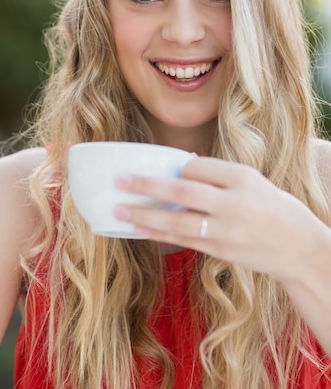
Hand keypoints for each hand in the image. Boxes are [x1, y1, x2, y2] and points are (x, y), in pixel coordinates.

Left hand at [115, 156, 322, 282]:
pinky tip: (140, 228)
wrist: (298, 247)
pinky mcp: (220, 251)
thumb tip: (183, 166)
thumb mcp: (251, 181)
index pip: (199, 166)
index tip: (165, 167)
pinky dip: (160, 234)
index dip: (178, 166)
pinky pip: (184, 241)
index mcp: (242, 178)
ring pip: (179, 222)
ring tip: (120, 209)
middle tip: (121, 180)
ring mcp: (226, 231)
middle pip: (184, 192)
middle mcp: (234, 203)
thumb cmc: (272, 207)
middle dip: (149, 185)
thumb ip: (218, 174)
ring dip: (146, 215)